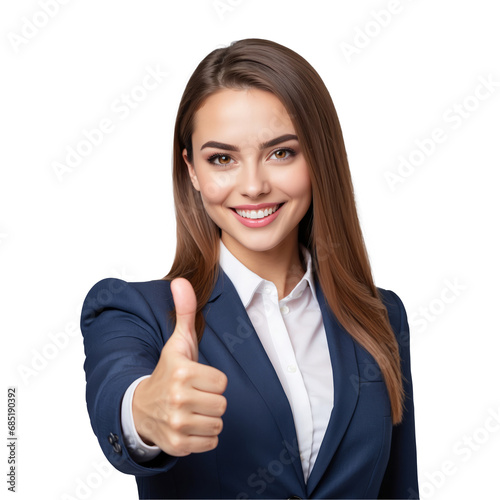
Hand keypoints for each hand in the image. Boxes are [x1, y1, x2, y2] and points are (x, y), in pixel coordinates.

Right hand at [132, 277, 227, 455]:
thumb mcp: (177, 342)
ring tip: (190, 409)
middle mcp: (178, 399)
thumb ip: (185, 312)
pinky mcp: (177, 445)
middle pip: (221, 404)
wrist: (140, 407)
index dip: (212, 380)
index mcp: (182, 372)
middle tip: (193, 395)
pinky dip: (203, 436)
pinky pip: (211, 442)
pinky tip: (188, 424)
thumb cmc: (167, 371)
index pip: (222, 382)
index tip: (196, 378)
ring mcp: (176, 425)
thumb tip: (181, 281)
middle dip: (211, 399)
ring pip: (217, 424)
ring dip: (208, 418)